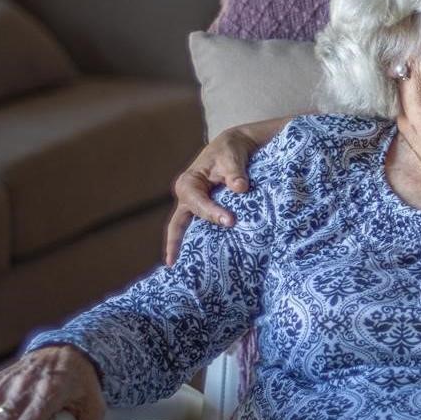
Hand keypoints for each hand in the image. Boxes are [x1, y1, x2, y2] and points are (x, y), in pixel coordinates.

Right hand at [164, 127, 257, 264]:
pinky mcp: (204, 211)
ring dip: (182, 247)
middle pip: (180, 223)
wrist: (236, 148)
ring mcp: (193, 206)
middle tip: (182, 263)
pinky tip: (200, 261)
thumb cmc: (231, 151)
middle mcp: (186, 197)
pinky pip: (196, 229)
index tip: (230, 221)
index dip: (212, 213)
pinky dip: (195, 243)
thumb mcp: (232, 156)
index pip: (197, 203)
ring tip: (180, 271)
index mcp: (189, 182)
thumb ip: (235, 172)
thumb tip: (240, 188)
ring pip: (182, 229)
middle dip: (180, 242)